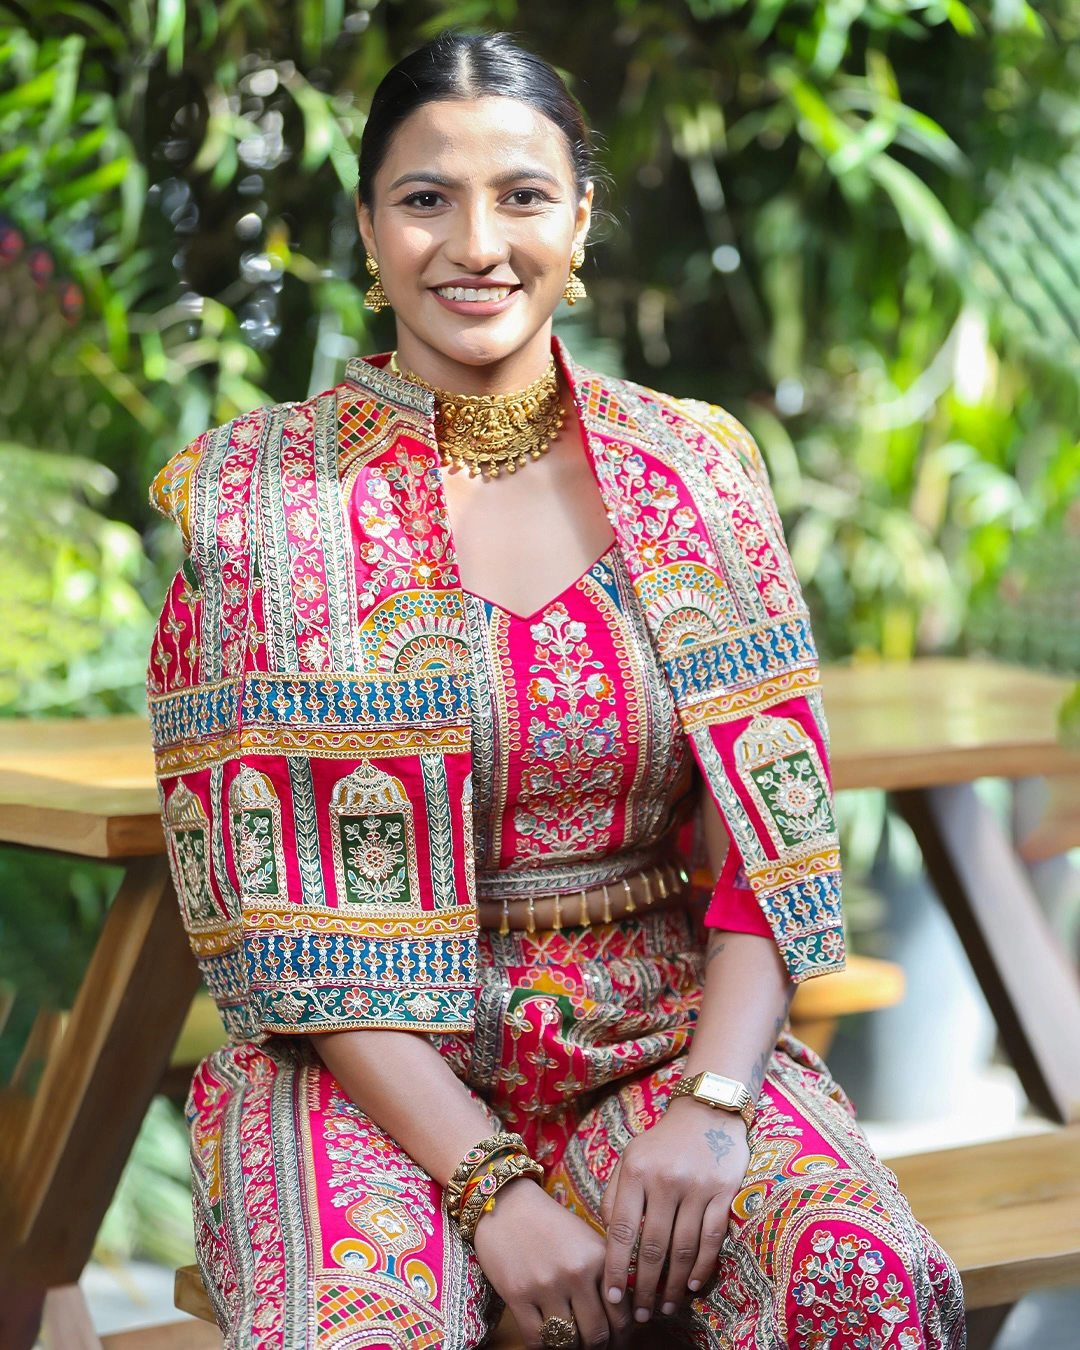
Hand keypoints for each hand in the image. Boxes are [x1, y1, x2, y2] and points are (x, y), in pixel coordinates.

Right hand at [473, 1178, 632, 1347]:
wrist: (507, 1204)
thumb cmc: (551, 1225)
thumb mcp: (587, 1240)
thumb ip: (608, 1272)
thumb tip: (625, 1313)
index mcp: (598, 1257)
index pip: (621, 1315)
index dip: (621, 1336)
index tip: (617, 1341)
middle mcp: (576, 1272)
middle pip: (596, 1335)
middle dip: (598, 1346)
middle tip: (594, 1345)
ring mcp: (546, 1285)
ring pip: (567, 1342)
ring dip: (571, 1347)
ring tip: (571, 1342)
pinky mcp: (518, 1294)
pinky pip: (537, 1340)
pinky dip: (545, 1347)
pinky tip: (547, 1338)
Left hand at [600, 1098, 749, 1323]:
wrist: (706, 1112)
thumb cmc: (661, 1142)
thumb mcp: (629, 1157)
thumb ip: (615, 1194)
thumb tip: (608, 1238)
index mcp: (636, 1171)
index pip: (621, 1229)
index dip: (616, 1267)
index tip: (612, 1296)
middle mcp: (664, 1180)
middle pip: (653, 1246)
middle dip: (645, 1287)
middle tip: (639, 1314)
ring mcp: (696, 1187)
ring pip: (682, 1247)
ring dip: (673, 1284)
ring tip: (665, 1307)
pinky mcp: (723, 1192)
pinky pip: (711, 1238)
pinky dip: (702, 1266)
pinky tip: (692, 1285)